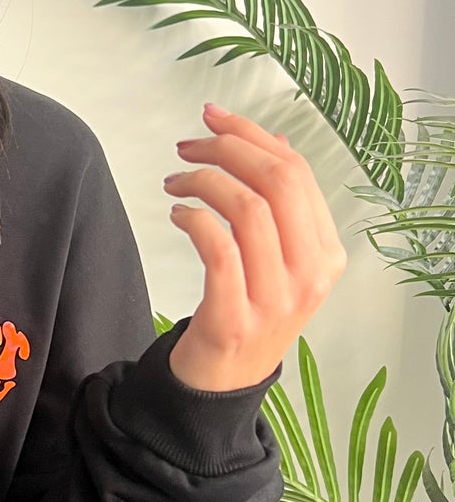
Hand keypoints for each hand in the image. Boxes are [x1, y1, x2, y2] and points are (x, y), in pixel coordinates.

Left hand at [161, 102, 347, 391]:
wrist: (223, 384)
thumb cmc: (245, 310)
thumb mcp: (277, 258)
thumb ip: (280, 205)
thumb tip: (270, 141)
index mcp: (326, 253)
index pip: (297, 173)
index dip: (253, 135)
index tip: (215, 117)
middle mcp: (310, 274)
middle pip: (278, 182)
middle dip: (228, 149)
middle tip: (189, 146)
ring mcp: (276, 298)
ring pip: (249, 209)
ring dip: (204, 181)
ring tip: (175, 181)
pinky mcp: (236, 317)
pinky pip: (219, 249)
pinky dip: (194, 219)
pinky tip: (177, 214)